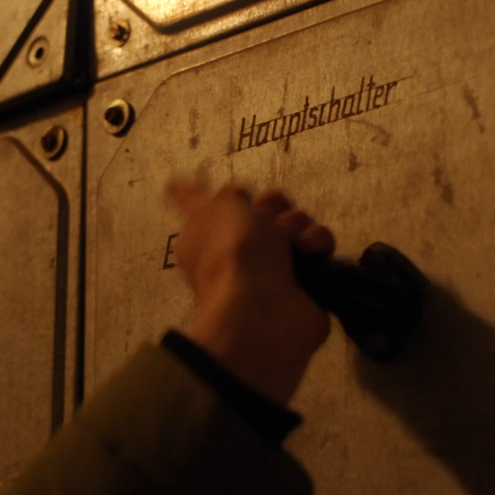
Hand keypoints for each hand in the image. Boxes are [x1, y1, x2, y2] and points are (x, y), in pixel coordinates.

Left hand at [167, 181, 335, 405]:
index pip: (224, 204)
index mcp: (211, 235)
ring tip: (294, 242)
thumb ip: (197, 195)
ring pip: (297, 222)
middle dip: (273, 207)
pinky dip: (318, 243)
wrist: (264, 308)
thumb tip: (175, 186)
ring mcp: (277, 265)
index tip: (238, 197)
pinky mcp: (308, 276)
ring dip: (298, 224)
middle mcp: (244, 250)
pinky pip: (319, 244)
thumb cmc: (232, 252)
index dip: (234, 195)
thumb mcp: (210, 210)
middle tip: (268, 223)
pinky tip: (311, 251)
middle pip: (268, 207)